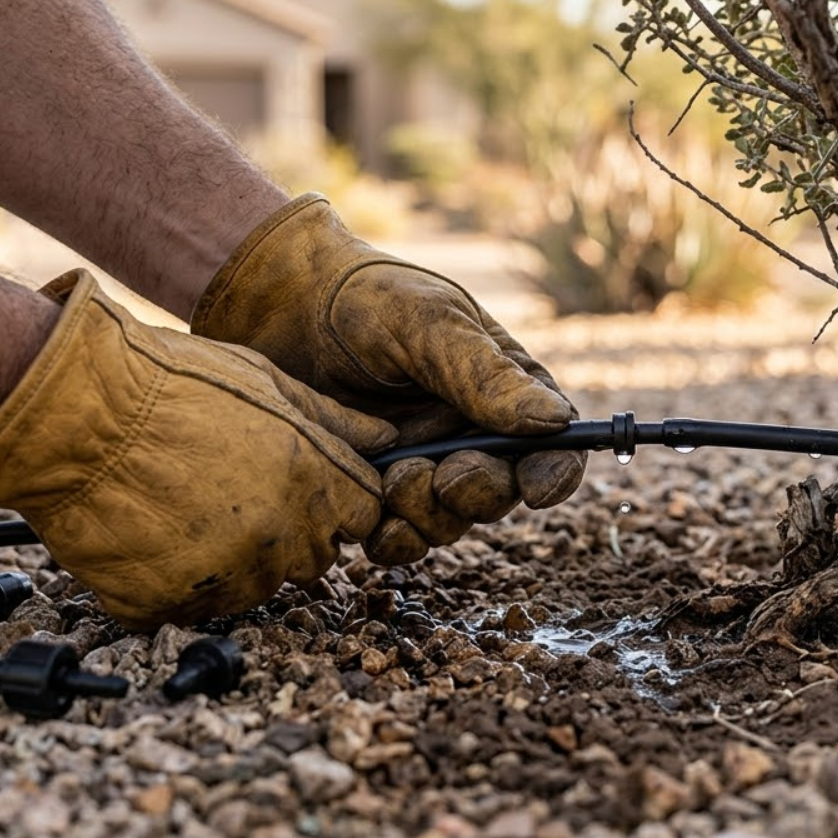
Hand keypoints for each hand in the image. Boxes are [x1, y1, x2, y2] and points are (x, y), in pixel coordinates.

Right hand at [0, 269, 394, 628]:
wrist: (72, 412)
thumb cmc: (165, 382)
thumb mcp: (266, 380)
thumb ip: (333, 420)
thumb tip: (386, 437)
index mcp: (311, 480)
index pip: (363, 518)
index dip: (337, 505)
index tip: (308, 492)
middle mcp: (277, 535)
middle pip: (313, 561)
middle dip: (288, 536)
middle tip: (233, 497)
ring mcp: (222, 574)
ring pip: (253, 590)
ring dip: (231, 564)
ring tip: (185, 511)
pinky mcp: (165, 603)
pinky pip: (185, 608)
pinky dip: (171, 584)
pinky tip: (149, 537)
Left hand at [191, 194, 586, 565]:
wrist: (282, 306)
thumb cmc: (367, 298)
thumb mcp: (431, 325)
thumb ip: (485, 375)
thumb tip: (554, 421)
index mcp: (503, 390)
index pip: (549, 445)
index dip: (553, 474)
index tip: (536, 490)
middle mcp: (470, 434)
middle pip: (500, 494)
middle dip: (478, 494)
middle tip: (446, 476)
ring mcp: (423, 465)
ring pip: (450, 522)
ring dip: (431, 516)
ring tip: (397, 479)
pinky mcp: (374, 489)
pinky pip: (398, 535)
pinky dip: (393, 539)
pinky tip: (375, 523)